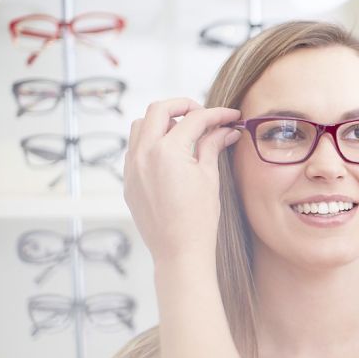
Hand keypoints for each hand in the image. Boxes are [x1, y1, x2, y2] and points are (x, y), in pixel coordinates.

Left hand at [123, 98, 241, 265]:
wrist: (179, 251)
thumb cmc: (199, 219)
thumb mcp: (209, 177)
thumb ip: (212, 146)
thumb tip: (225, 130)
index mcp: (168, 151)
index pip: (194, 119)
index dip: (216, 114)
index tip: (230, 116)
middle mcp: (144, 154)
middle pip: (159, 109)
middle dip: (184, 106)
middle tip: (204, 115)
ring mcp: (132, 167)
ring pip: (140, 126)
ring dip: (162, 121)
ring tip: (184, 133)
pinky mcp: (129, 181)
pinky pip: (135, 148)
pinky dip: (151, 141)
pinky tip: (171, 154)